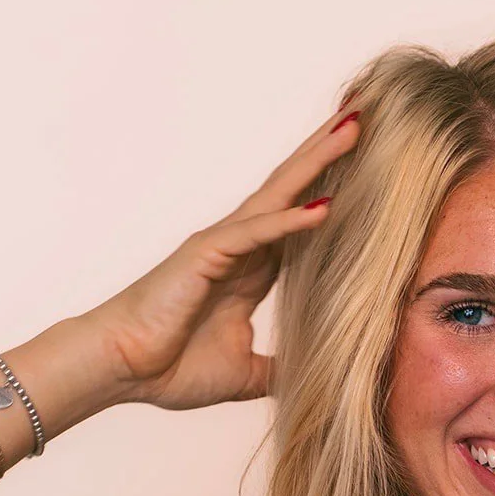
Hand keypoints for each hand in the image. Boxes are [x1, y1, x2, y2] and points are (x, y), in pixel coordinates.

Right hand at [82, 107, 361, 409]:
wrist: (122, 370)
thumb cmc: (171, 367)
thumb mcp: (246, 374)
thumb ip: (278, 370)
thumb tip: (313, 380)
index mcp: (252, 270)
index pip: (302, 220)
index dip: (333, 190)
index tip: (371, 164)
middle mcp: (240, 247)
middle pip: (294, 190)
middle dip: (329, 154)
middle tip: (366, 115)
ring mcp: (223, 245)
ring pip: (279, 195)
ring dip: (317, 162)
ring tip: (354, 128)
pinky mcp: (206, 254)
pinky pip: (256, 233)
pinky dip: (289, 221)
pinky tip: (325, 207)